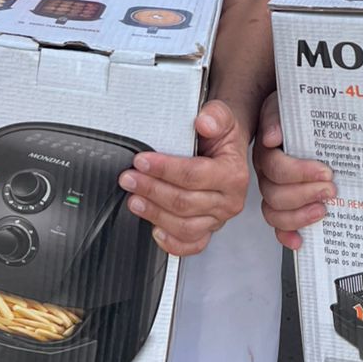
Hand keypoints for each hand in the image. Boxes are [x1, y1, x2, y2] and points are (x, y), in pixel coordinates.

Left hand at [119, 100, 249, 256]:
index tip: (142, 161)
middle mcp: (229, 201)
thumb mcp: (223, 117)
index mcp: (233, 175)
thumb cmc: (221, 137)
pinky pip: (191, 245)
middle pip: (185, 202)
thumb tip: (204, 122)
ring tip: (134, 199)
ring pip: (184, 226)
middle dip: (152, 190)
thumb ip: (215, 116)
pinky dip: (171, 242)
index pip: (194, 175)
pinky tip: (154, 229)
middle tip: (129, 178)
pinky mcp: (208, 231)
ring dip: (154, 214)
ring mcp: (218, 219)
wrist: (227, 151)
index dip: (164, 169)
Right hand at [252, 90, 335, 250]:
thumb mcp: (285, 105)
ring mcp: (275, 190)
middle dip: (304, 195)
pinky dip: (288, 234)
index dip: (299, 173)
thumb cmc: (294, 112)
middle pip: (274, 194)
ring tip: (323, 210)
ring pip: (274, 212)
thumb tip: (272, 136)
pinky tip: (301, 239)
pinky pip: (279, 225)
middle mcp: (268, 174)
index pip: (275, 168)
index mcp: (267, 152)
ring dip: (299, 216)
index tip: (325, 171)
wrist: (300, 115)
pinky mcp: (285, 203)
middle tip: (330, 190)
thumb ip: (276, 117)